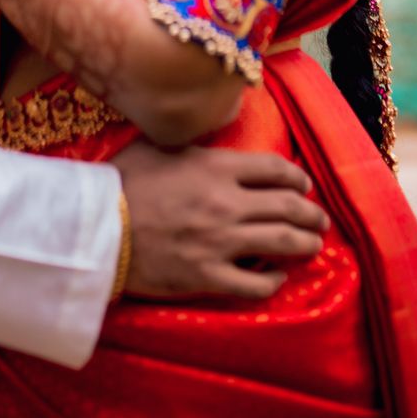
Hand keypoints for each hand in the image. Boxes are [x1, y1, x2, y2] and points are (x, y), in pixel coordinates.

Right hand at [112, 142, 327, 300]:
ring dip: (306, 244)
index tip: (304, 184)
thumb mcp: (159, 145)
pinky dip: (273, 281)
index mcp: (216, 167)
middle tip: (319, 218)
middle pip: (288, 206)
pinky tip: (277, 277)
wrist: (97, 227)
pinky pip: (255, 284)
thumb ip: (193, 142)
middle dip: (312, 213)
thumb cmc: (124, 181)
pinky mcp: (208, 277)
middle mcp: (226, 203)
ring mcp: (220, 243)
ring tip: (313, 245)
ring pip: (282, 243)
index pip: (275, 169)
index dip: (297, 177)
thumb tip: (209, 133)